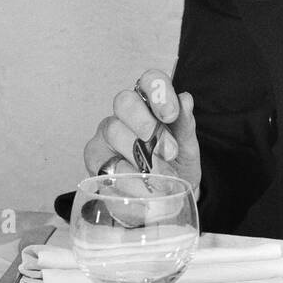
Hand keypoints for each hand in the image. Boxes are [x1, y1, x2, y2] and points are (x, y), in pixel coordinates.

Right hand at [83, 68, 201, 191]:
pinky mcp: (95, 159)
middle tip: (167, 150)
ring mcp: (107, 135)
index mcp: (151, 104)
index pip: (149, 80)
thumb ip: (185, 126)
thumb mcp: (187, 149)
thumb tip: (185, 99)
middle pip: (125, 101)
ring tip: (161, 175)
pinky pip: (106, 161)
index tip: (171, 115)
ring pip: (114, 130)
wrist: (165, 202)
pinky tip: (144, 187)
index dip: (159, 92)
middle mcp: (126, 114)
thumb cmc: (175, 167)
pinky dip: (129, 177)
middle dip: (145, 122)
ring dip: (139, 154)